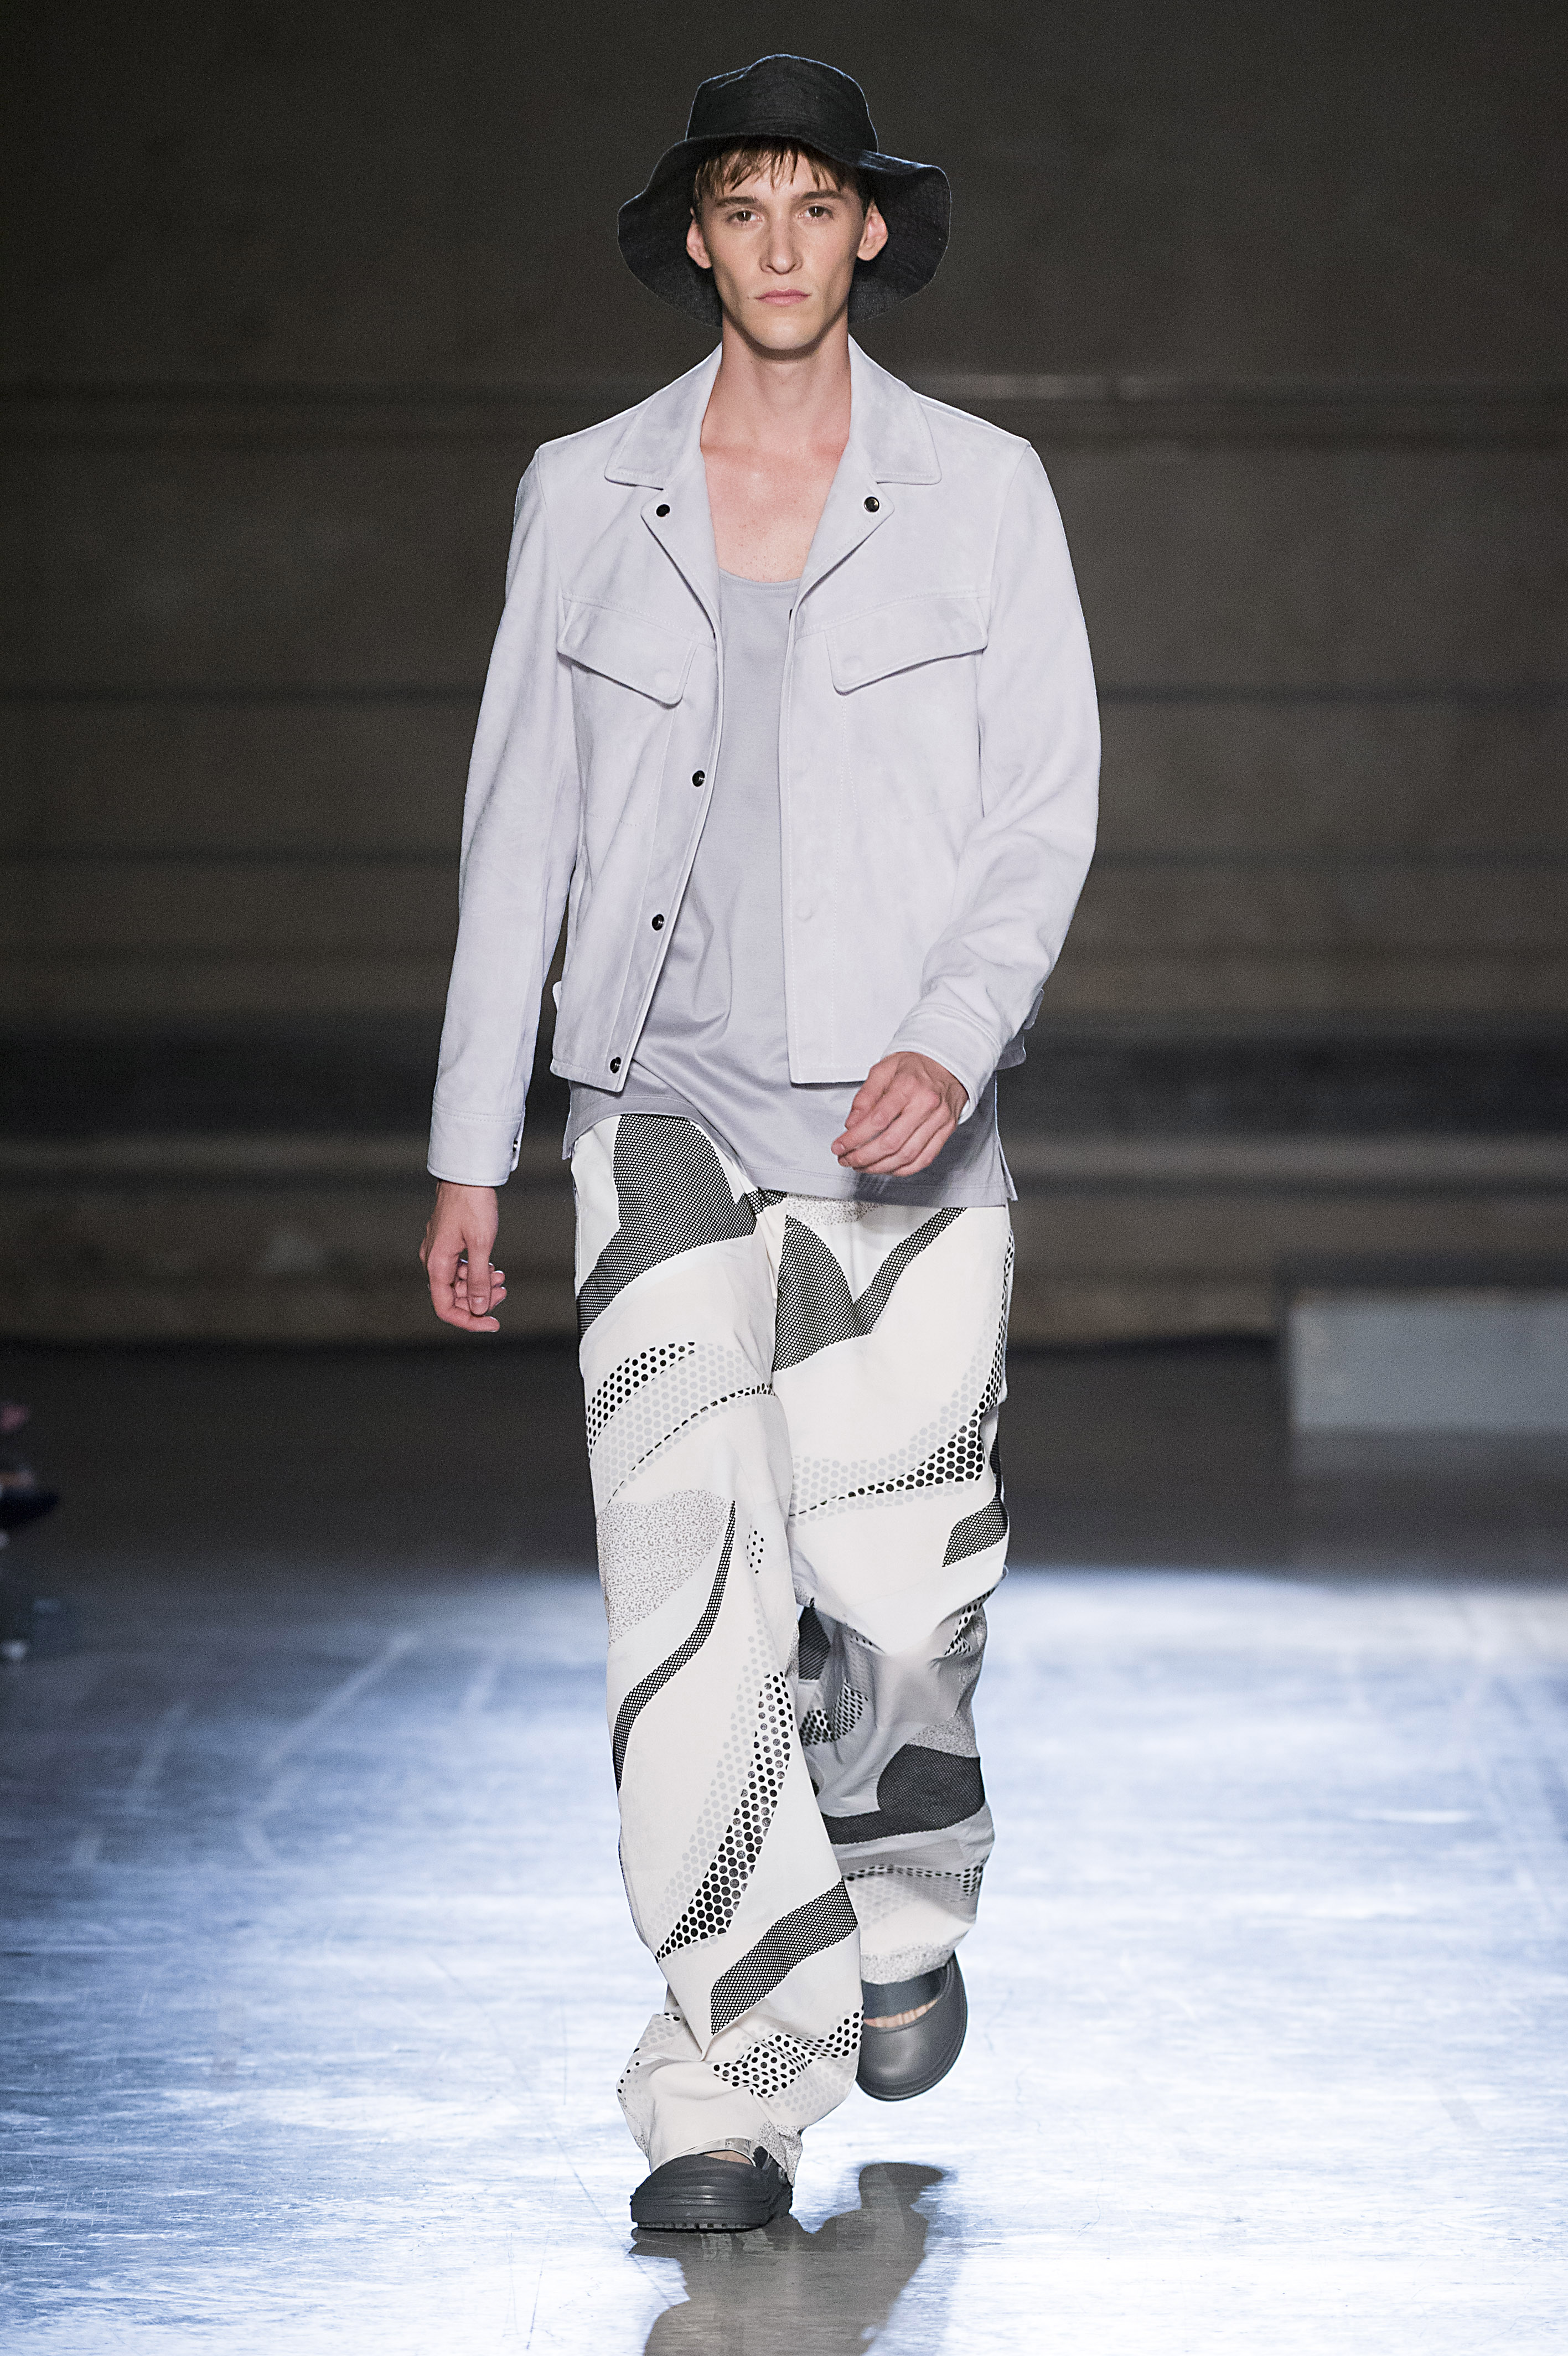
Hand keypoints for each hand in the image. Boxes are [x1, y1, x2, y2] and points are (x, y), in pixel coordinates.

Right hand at [421, 1182, 506, 1331]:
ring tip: (499, 1278)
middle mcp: (433, 1260)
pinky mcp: (448, 1244)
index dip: (469, 1320)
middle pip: (454, 1297)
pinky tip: (491, 1268)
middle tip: (501, 1292)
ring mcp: (440, 1251)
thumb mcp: (481, 1245)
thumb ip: (478, 1280)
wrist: (467, 1175)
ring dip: (480, 1285)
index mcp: (436, 1264)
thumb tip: (478, 1307)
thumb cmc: (471, 1202)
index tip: (490, 1323)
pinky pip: (461, 1268)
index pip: (446, 1308)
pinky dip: (477, 1272)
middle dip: (480, 1299)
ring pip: (459, 1283)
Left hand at [831, 1053, 965, 1177]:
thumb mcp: (883, 1069)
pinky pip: (924, 1159)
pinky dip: (902, 1169)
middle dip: (864, 1157)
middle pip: (891, 1142)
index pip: (877, 1120)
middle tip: (847, 1160)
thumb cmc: (914, 1065)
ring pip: (907, 1155)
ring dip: (880, 1167)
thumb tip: (852, 1124)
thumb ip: (865, 1097)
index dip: (854, 1138)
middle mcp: (926, 1104)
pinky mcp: (946, 1131)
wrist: (946, 1063)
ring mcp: (939, 1120)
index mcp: (909, 1086)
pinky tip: (886, 1167)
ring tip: (862, 1166)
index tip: (840, 1146)